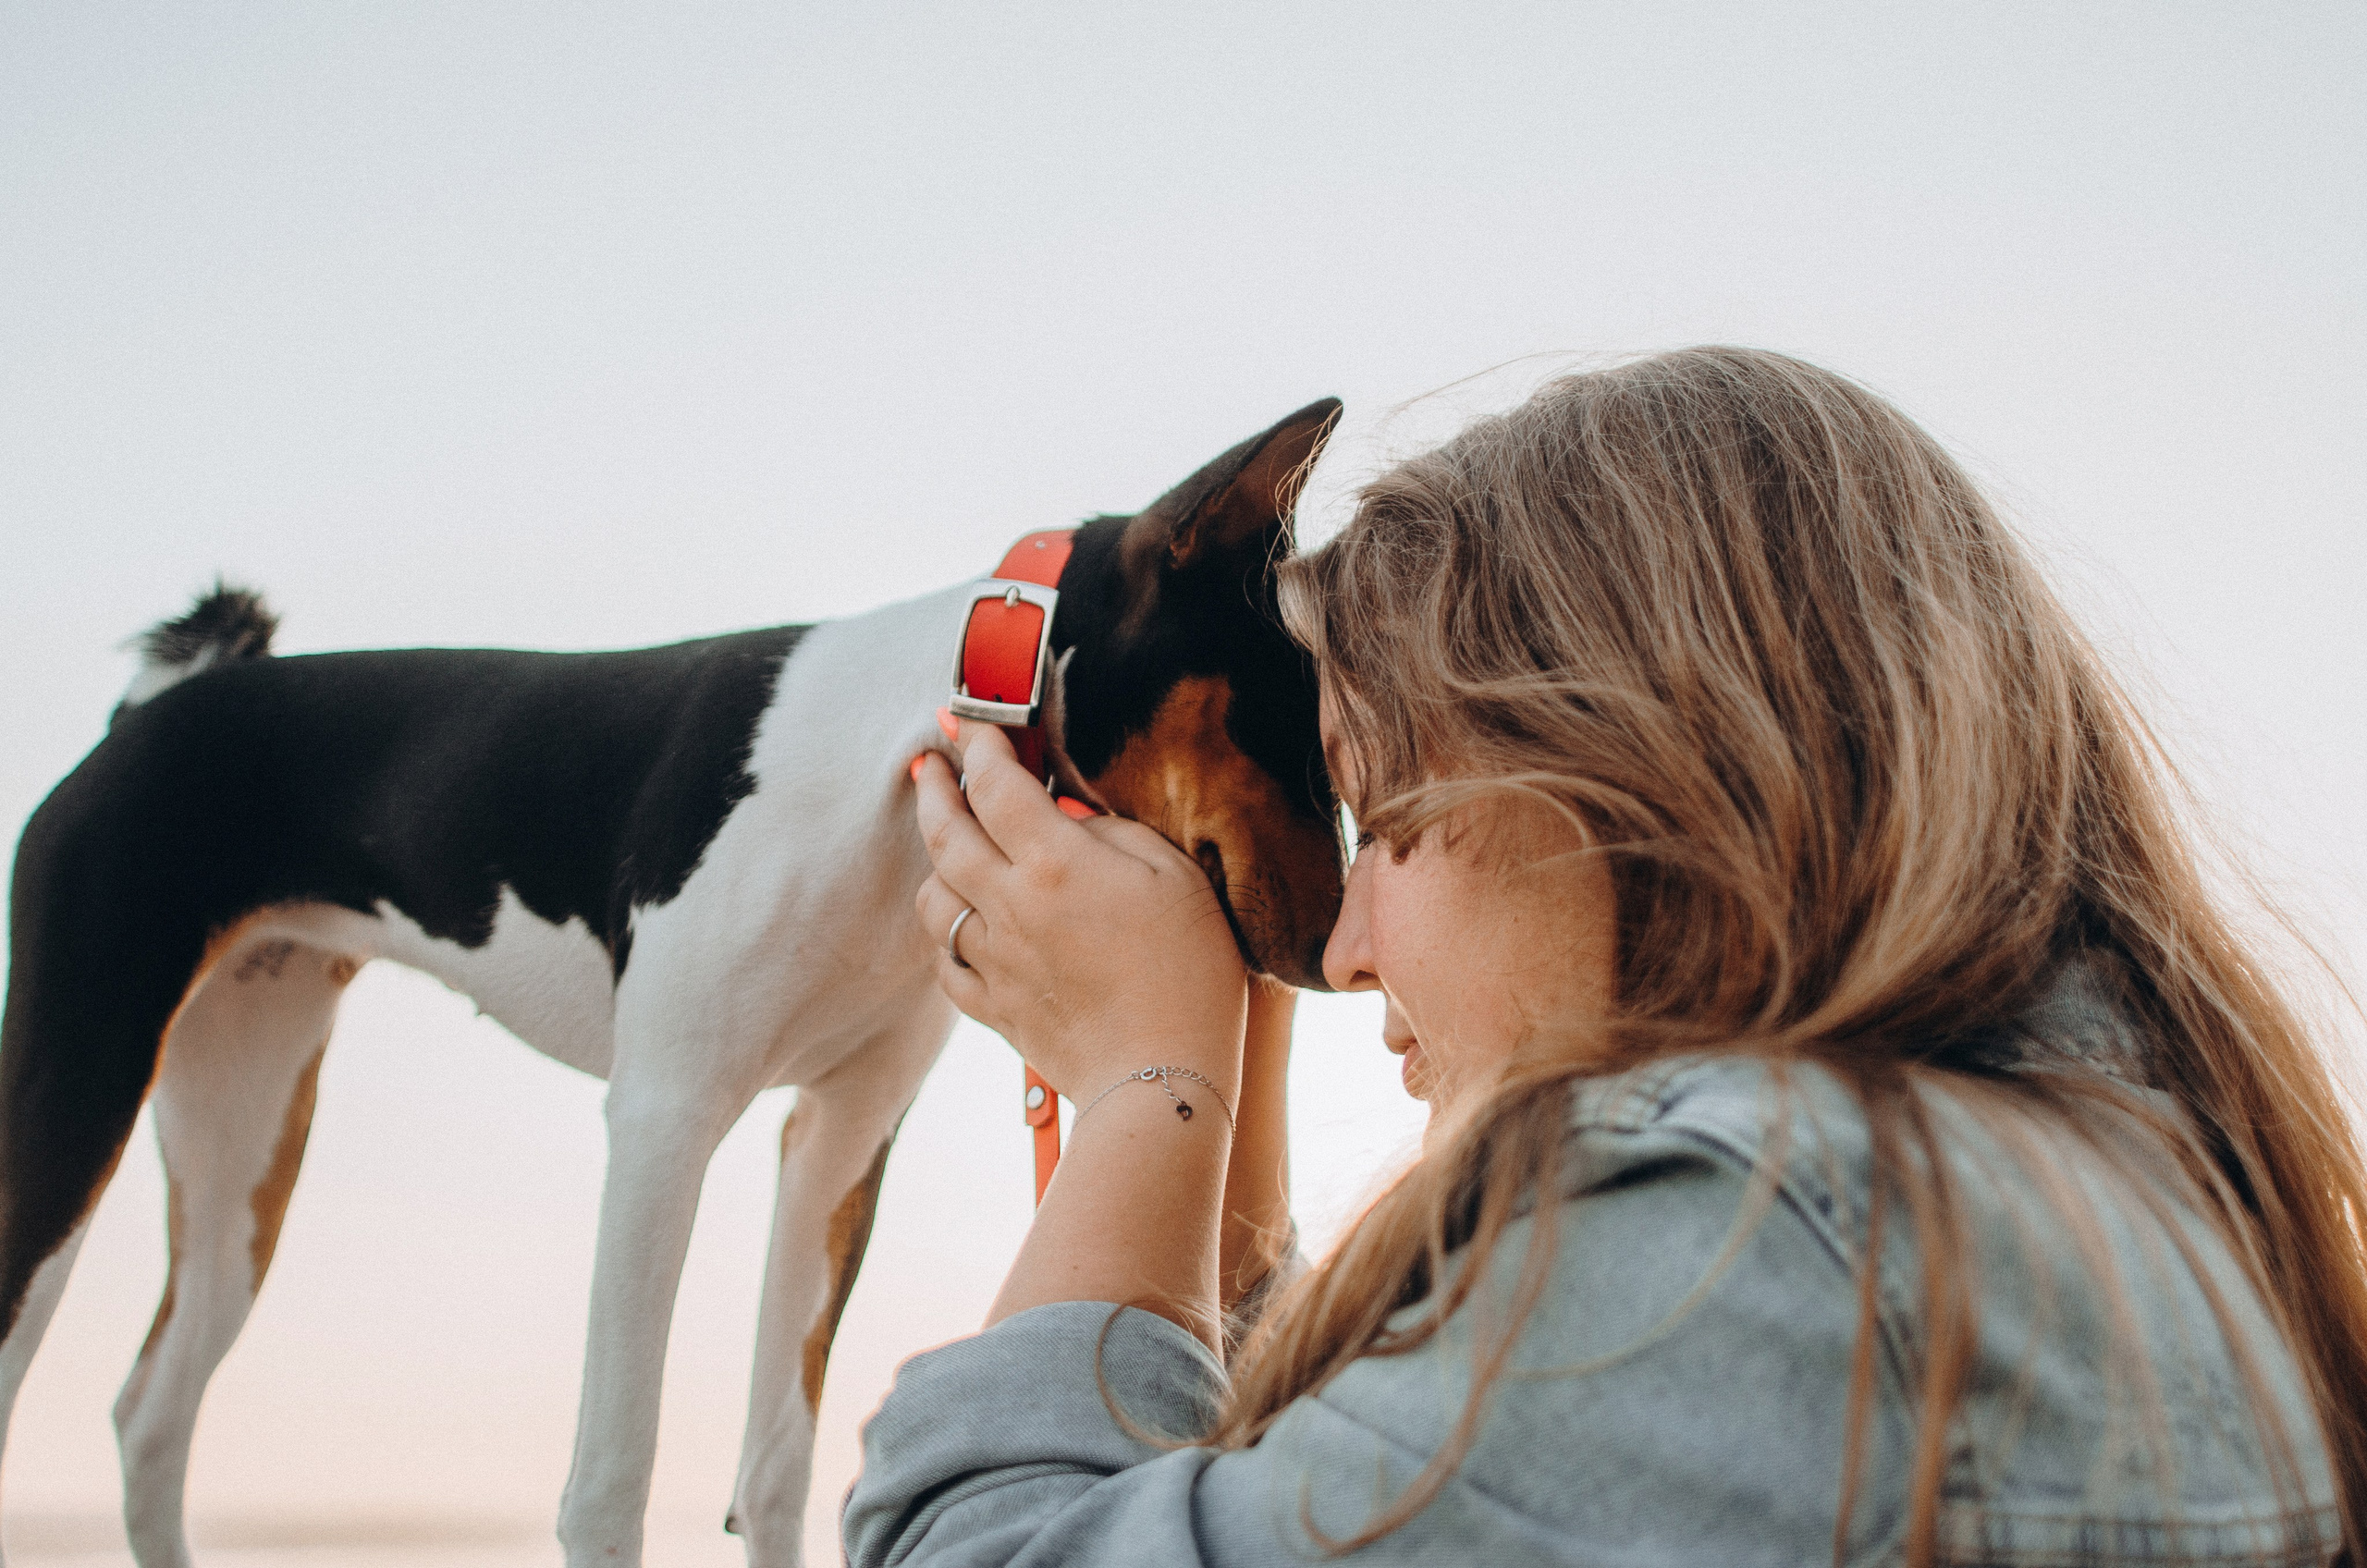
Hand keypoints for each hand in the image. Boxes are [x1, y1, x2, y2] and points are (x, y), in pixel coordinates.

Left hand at [911, 717, 1248, 1102]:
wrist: (1162, 1078)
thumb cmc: (1189, 973)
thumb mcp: (1175, 878)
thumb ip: (1114, 832)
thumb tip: (1070, 816)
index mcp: (1055, 864)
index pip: (996, 785)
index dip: (977, 743)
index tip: (966, 721)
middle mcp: (1010, 906)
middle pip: (945, 833)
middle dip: (931, 788)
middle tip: (926, 762)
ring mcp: (995, 959)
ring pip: (933, 898)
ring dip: (934, 861)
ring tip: (947, 844)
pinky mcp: (994, 1007)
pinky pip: (945, 963)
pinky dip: (944, 935)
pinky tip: (959, 922)